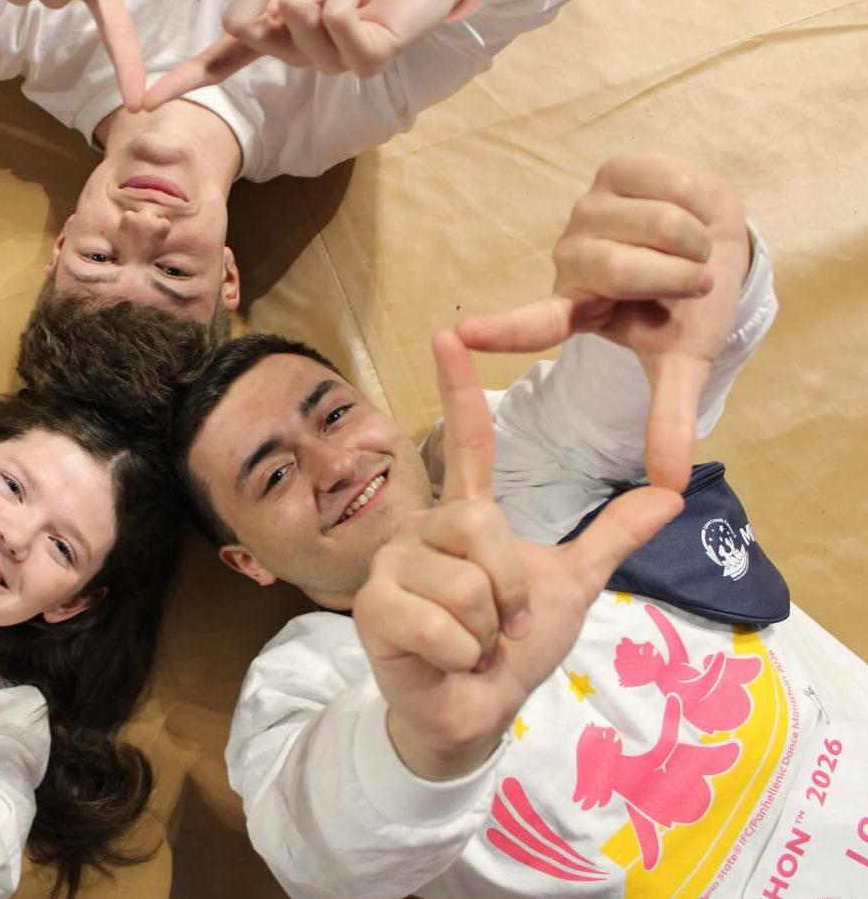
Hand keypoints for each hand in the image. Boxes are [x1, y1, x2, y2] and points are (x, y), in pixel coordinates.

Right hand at [353, 331, 681, 780]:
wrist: (475, 710)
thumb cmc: (511, 646)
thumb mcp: (570, 585)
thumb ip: (612, 536)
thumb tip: (672, 491)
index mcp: (464, 517)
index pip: (465, 443)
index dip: (458, 389)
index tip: (447, 335)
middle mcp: (421, 530)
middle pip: (482, 526)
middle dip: (509, 589)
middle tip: (498, 623)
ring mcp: (391, 566)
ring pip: (466, 582)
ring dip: (485, 632)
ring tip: (468, 645)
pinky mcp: (373, 608)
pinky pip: (441, 623)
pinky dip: (461, 655)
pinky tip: (445, 661)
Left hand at [456, 154, 752, 490]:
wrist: (723, 236)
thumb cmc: (692, 302)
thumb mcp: (682, 359)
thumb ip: (667, 417)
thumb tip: (671, 489)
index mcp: (577, 309)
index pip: (533, 325)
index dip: (500, 331)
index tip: (456, 336)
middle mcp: (570, 262)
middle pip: (619, 269)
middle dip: (674, 275)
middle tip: (692, 279)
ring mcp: (586, 214)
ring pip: (649, 228)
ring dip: (691, 242)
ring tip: (692, 248)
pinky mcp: (611, 171)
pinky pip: (664, 188)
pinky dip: (694, 203)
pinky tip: (687, 209)